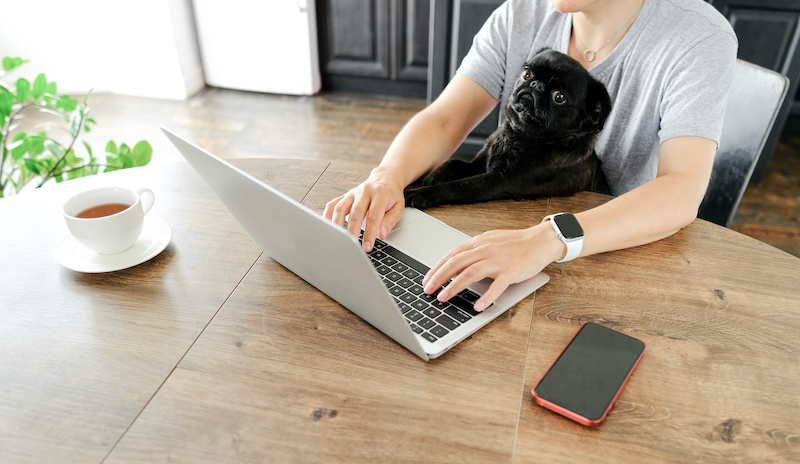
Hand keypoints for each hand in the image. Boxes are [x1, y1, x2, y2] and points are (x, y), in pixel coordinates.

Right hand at [323, 170, 405, 251]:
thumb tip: (381, 235)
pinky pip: (333, 204)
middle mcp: (365, 191)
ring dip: (338, 224)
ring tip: (338, 238)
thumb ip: (390, 221)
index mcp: (380, 194)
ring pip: (341, 208)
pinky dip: (328, 215)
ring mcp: (353, 193)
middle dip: (353, 231)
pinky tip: (328, 225)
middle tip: (352, 245)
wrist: (385, 178)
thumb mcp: (398, 208)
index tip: (367, 246)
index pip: (373, 216)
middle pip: (356, 213)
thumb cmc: (392, 195)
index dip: (370, 233)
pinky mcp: (346, 195)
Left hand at [422, 224, 565, 310]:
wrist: (540, 241)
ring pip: (471, 273)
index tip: (426, 279)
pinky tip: (477, 306)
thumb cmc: (515, 243)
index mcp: (478, 243)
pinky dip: (486, 297)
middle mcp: (485, 250)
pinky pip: (497, 286)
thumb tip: (454, 263)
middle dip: (438, 277)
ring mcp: (498, 261)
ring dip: (454, 286)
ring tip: (443, 298)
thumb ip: (473, 252)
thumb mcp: (490, 242)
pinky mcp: (511, 272)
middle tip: (427, 290)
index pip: (451, 255)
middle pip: (456, 263)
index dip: (436, 268)